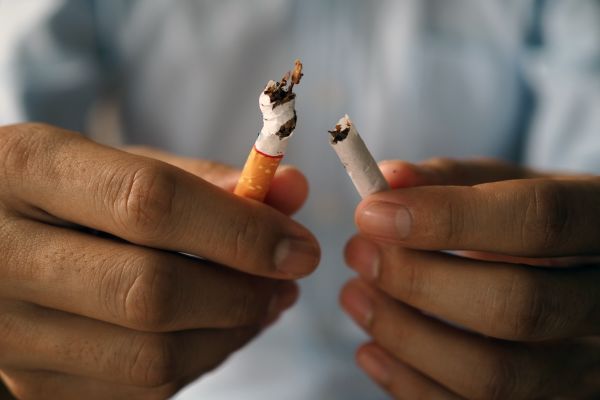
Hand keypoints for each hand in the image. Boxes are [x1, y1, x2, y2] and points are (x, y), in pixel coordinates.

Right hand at [0, 123, 319, 398]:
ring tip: (262, 302)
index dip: (239, 230)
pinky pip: (138, 391)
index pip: (150, 203)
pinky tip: (215, 328)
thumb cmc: (70, 193)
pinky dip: (197, 360)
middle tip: (287, 280)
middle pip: (151, 292)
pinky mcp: (29, 385)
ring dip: (229, 333)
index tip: (299, 247)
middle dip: (241, 292)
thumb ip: (206, 179)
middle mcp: (1, 255)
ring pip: (149, 357)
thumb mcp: (123, 164)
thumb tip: (292, 191)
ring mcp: (7, 334)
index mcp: (27, 170)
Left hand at [341, 158, 599, 398]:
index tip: (372, 213)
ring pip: (495, 376)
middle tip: (358, 253)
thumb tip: (388, 178)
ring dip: (405, 336)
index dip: (450, 217)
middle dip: (419, 281)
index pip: (541, 220)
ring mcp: (588, 369)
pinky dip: (409, 384)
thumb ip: (452, 178)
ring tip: (354, 295)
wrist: (577, 276)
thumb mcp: (508, 187)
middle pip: (519, 306)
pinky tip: (371, 349)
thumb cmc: (530, 223)